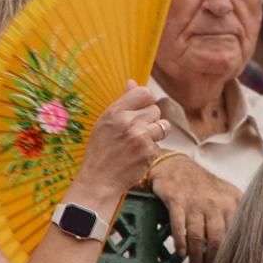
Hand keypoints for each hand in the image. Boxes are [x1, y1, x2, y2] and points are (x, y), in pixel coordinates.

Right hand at [73, 81, 166, 208]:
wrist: (99, 180)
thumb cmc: (100, 150)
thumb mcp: (105, 122)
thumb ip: (122, 102)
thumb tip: (133, 82)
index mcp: (115, 111)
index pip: (144, 93)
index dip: (146, 101)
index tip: (142, 109)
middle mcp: (129, 122)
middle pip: (156, 110)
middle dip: (149, 120)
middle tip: (136, 132)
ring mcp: (141, 137)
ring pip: (163, 126)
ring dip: (154, 134)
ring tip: (139, 143)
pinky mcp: (149, 152)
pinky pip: (159, 144)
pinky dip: (151, 150)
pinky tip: (137, 156)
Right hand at [147, 154, 241, 262]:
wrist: (176, 165)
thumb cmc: (203, 186)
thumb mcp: (226, 195)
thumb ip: (237, 214)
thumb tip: (247, 244)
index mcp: (231, 202)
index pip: (235, 233)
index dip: (231, 254)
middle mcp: (215, 202)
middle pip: (217, 239)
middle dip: (212, 261)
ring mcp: (195, 201)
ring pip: (198, 236)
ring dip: (195, 257)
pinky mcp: (176, 200)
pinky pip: (179, 226)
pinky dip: (180, 242)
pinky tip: (180, 254)